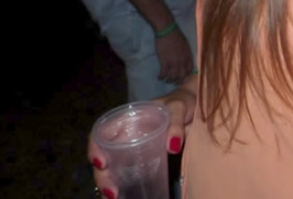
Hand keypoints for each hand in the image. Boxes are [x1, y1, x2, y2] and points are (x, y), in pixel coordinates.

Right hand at [90, 82, 197, 198]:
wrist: (197, 109)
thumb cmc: (184, 103)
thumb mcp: (179, 107)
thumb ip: (176, 124)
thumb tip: (172, 147)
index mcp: (129, 120)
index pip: (102, 133)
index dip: (95, 148)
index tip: (102, 163)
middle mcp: (127, 136)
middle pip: (105, 157)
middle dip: (102, 176)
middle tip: (112, 191)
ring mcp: (135, 151)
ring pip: (113, 169)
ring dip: (109, 185)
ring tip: (115, 197)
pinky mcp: (146, 162)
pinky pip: (129, 175)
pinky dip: (123, 187)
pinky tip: (123, 197)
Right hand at [155, 28, 193, 84]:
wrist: (167, 31)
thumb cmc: (176, 36)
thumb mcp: (185, 45)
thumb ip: (186, 53)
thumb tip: (185, 59)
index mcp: (188, 56)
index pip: (190, 70)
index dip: (186, 75)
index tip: (183, 76)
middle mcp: (182, 61)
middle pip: (182, 76)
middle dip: (178, 81)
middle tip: (175, 83)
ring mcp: (174, 63)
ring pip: (173, 77)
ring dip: (169, 80)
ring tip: (166, 81)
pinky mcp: (164, 62)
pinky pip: (163, 74)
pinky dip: (161, 77)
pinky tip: (159, 78)